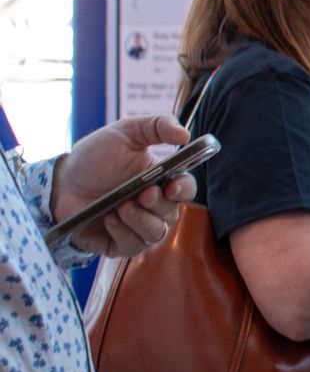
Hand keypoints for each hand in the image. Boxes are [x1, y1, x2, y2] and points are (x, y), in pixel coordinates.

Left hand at [51, 115, 196, 256]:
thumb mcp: (126, 132)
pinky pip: (133, 246)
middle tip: (142, 194)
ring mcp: (138, 227)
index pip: (186, 190)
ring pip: (156, 234)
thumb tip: (186, 134)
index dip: (184, 190)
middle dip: (158, 205)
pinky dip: (123, 233)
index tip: (172, 186)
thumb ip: (158, 125)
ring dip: (140, 220)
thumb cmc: (95, 156)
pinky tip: (109, 218)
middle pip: (172, 214)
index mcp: (162, 181)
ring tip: (120, 207)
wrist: (62, 181)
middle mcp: (154, 207)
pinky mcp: (119, 243)